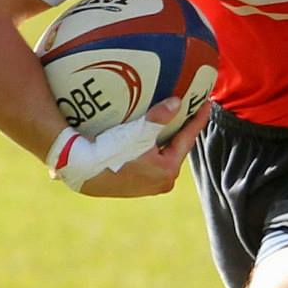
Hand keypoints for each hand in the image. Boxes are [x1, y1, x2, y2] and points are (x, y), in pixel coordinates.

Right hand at [70, 97, 213, 197]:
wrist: (81, 169)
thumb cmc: (111, 151)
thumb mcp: (138, 133)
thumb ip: (160, 117)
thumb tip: (177, 102)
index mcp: (168, 170)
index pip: (188, 139)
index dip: (197, 119)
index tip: (206, 103)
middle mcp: (163, 181)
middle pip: (177, 148)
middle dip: (183, 129)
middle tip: (191, 110)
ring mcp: (149, 185)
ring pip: (165, 155)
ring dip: (168, 139)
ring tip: (173, 121)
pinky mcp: (136, 185)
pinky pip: (152, 161)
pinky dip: (155, 148)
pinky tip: (151, 137)